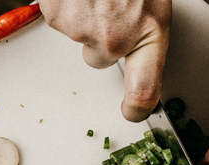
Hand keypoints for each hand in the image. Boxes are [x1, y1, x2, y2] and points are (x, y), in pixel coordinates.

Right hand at [39, 0, 171, 121]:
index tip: (133, 111)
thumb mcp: (152, 3)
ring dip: (85, 17)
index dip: (138, 107)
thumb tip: (137, 57)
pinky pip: (60, 19)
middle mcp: (113, 39)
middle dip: (101, 38)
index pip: (145, 90)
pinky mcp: (56, 15)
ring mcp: (82, 28)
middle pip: (99, 59)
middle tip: (110, 9)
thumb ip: (143, 34)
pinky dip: (67, 5)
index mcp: (147, 33)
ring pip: (78, 36)